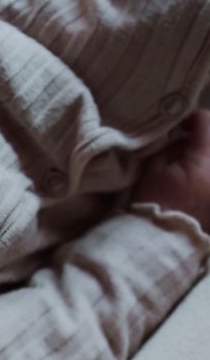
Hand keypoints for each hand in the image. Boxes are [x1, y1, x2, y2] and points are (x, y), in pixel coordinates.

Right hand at [133, 110, 209, 230]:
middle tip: (186, 140)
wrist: (166, 241)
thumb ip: (171, 147)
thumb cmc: (156, 202)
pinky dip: (205, 170)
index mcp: (206, 160)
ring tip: (190, 160)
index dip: (190, 118)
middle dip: (202, 136)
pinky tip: (196, 177)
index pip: (205, 122)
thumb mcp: (154, 168)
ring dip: (205, 154)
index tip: (178, 125)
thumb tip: (182, 138)